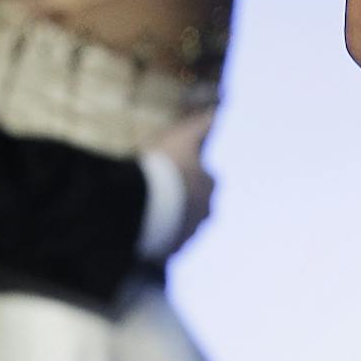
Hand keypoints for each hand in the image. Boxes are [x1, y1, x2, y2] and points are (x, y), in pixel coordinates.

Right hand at [150, 110, 216, 254]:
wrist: (143, 205)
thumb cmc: (163, 168)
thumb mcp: (180, 139)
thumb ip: (200, 126)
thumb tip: (216, 112)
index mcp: (208, 186)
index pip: (208, 181)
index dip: (192, 177)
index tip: (177, 175)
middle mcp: (204, 212)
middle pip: (198, 207)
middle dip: (185, 203)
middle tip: (163, 196)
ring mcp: (188, 232)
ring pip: (184, 226)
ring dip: (173, 221)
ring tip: (151, 214)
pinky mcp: (170, 249)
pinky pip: (168, 244)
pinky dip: (160, 237)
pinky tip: (145, 231)